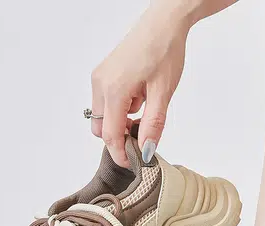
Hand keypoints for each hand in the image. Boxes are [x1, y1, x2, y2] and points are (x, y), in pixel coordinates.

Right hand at [90, 2, 193, 166]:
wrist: (164, 23)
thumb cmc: (164, 50)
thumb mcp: (163, 93)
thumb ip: (153, 125)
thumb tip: (146, 151)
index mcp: (113, 90)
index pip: (110, 135)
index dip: (121, 154)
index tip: (134, 163)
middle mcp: (100, 84)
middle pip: (102, 129)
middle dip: (120, 138)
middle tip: (143, 137)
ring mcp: (99, 78)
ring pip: (103, 117)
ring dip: (121, 123)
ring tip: (145, 110)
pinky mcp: (103, 75)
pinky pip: (106, 103)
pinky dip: (121, 109)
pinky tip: (139, 98)